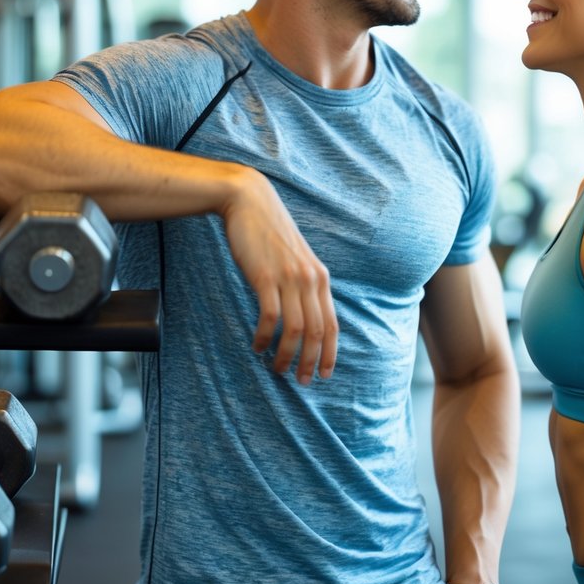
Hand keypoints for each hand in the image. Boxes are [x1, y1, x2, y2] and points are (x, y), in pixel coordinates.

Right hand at [221, 167, 338, 383]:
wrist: (250, 202)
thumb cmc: (269, 233)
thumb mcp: (296, 259)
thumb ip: (303, 284)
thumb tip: (303, 316)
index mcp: (320, 278)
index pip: (333, 324)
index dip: (331, 353)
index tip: (324, 374)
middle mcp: (310, 280)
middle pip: (318, 332)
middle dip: (311, 362)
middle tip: (300, 382)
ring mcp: (289, 278)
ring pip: (296, 329)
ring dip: (286, 355)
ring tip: (277, 369)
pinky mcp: (266, 276)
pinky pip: (271, 317)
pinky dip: (266, 337)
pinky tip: (258, 346)